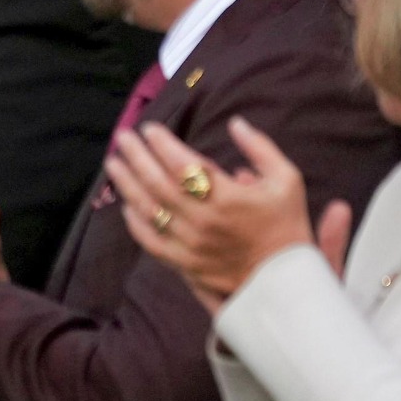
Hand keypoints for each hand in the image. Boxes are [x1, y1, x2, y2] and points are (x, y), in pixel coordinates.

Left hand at [109, 117, 316, 310]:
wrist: (285, 279)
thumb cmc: (286, 224)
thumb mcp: (286, 180)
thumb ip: (260, 148)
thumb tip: (235, 122)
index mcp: (228, 198)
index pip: (184, 164)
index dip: (162, 144)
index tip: (149, 128)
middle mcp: (203, 220)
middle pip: (158, 183)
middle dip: (137, 156)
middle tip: (122, 137)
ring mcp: (190, 244)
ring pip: (148, 210)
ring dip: (127, 184)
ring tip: (113, 163)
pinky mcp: (184, 263)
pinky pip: (150, 241)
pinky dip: (135, 222)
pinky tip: (126, 204)